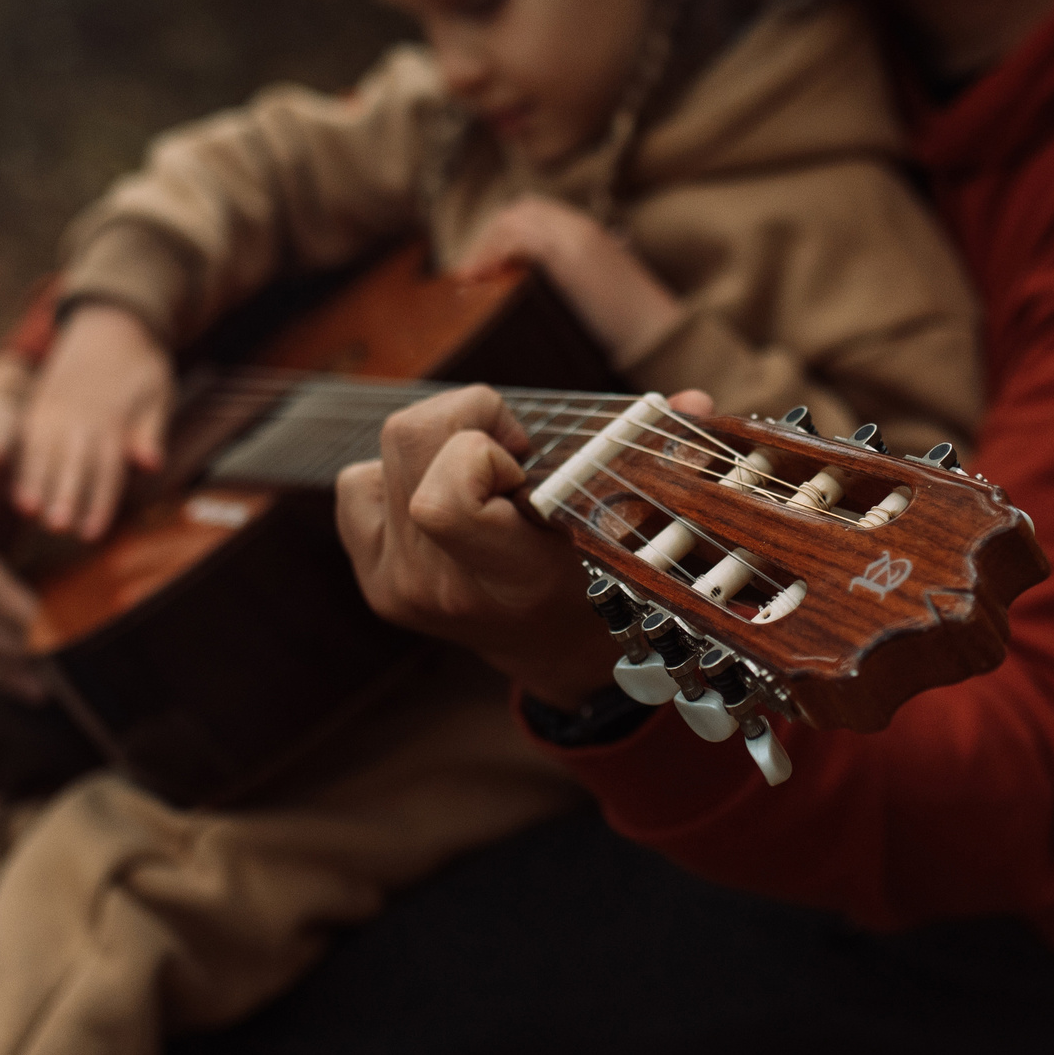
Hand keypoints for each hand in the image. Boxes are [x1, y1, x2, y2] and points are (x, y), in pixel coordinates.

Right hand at [14, 302, 174, 539]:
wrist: (111, 320)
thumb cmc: (142, 367)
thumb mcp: (159, 394)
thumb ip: (150, 432)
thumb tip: (150, 466)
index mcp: (112, 418)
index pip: (107, 467)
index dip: (100, 502)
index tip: (92, 534)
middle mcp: (80, 416)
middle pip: (73, 463)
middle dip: (64, 496)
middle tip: (56, 529)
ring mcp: (55, 410)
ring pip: (44, 452)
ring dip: (36, 483)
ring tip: (28, 513)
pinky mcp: (40, 407)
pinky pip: (26, 440)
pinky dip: (21, 465)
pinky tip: (17, 491)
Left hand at [334, 384, 716, 707]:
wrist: (558, 654)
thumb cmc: (603, 575)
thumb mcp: (633, 527)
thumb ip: (661, 459)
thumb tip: (698, 400)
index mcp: (508, 579)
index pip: (444, 499)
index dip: (479, 450)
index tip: (523, 464)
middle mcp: (437, 587)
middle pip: (405, 438)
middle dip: (464, 419)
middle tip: (510, 454)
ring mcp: (396, 586)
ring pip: (378, 455)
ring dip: (433, 447)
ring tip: (481, 478)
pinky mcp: (373, 578)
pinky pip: (355, 486)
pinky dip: (393, 475)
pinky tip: (442, 496)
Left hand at [457, 199, 682, 363]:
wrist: (657, 334)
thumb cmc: (630, 325)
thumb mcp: (597, 291)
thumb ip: (571, 280)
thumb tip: (538, 291)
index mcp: (588, 230)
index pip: (534, 211)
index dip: (504, 233)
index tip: (485, 264)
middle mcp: (580, 226)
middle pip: (521, 210)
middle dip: (490, 236)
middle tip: (472, 272)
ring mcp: (576, 237)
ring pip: (515, 220)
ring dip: (487, 246)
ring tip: (472, 277)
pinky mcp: (570, 255)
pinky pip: (519, 239)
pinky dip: (494, 255)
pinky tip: (482, 278)